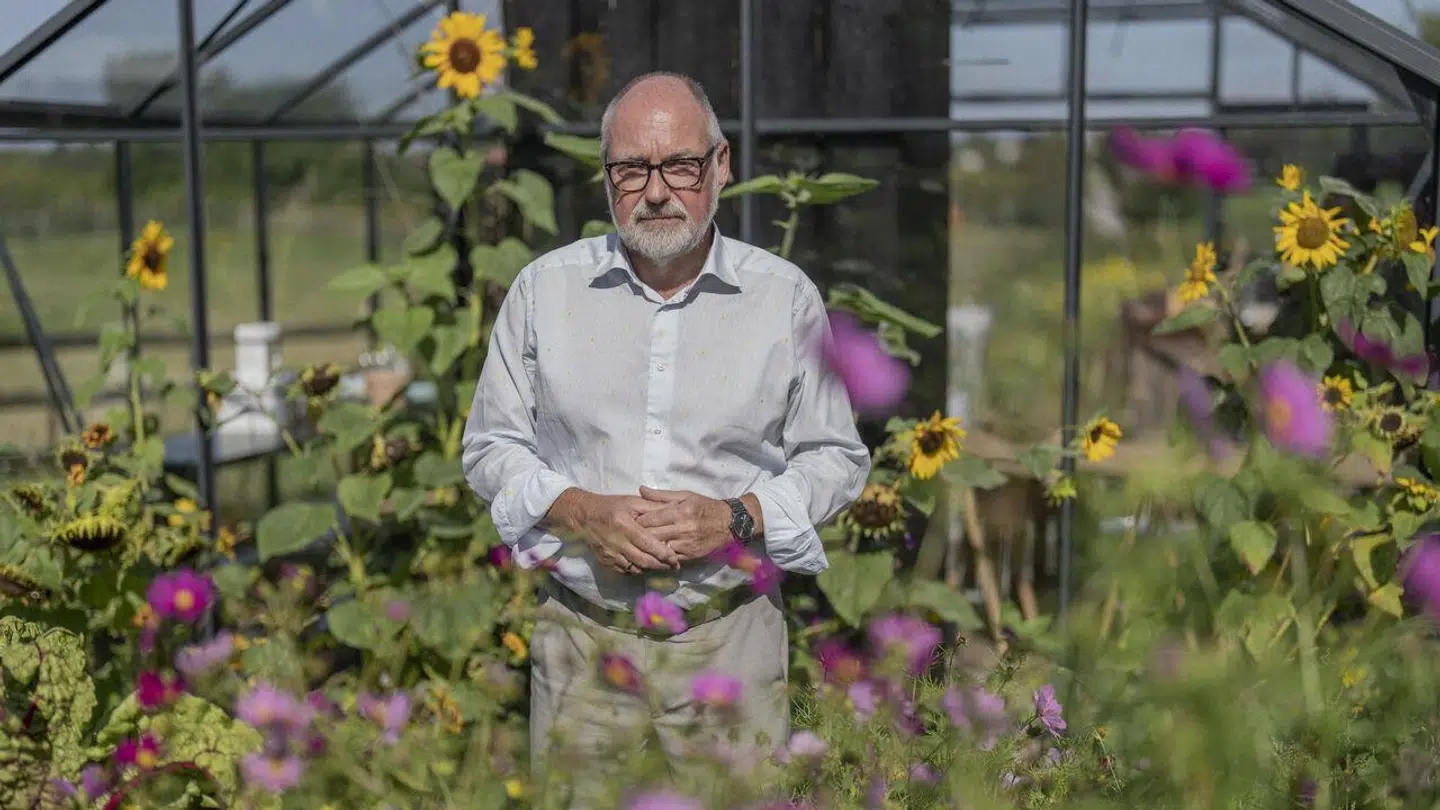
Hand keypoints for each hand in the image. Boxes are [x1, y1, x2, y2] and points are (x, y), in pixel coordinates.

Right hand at [548, 490, 679, 573]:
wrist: (584, 517)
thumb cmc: (611, 506)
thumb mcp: (632, 502)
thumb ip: (653, 508)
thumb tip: (674, 511)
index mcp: (625, 526)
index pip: (648, 544)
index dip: (663, 553)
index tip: (676, 558)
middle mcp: (617, 543)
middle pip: (643, 560)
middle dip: (661, 565)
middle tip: (675, 567)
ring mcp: (610, 555)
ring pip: (635, 569)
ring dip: (651, 570)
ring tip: (665, 568)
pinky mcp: (606, 562)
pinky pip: (626, 571)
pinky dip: (638, 571)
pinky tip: (647, 568)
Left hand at [634, 487, 733, 562]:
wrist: (729, 524)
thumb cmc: (705, 507)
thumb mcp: (686, 496)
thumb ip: (661, 495)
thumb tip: (641, 489)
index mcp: (680, 511)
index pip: (651, 518)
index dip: (637, 521)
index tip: (629, 521)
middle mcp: (682, 529)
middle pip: (652, 535)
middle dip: (638, 535)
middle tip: (628, 535)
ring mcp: (686, 544)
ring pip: (659, 549)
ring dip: (647, 548)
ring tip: (636, 546)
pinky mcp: (690, 556)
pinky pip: (669, 559)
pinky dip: (659, 557)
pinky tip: (651, 555)